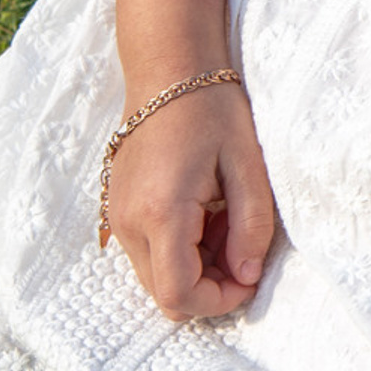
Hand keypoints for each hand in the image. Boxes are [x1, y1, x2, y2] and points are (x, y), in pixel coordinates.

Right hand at [105, 81, 278, 320]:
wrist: (168, 70)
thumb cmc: (212, 108)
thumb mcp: (247, 163)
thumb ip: (252, 223)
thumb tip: (249, 275)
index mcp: (161, 212)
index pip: (179, 293)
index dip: (218, 301)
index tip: (251, 279)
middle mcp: (129, 223)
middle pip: (164, 294)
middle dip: (210, 286)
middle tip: (243, 245)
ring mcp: (118, 218)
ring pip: (156, 276)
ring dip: (196, 267)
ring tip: (227, 219)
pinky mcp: (118, 210)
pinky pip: (147, 253)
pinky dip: (179, 249)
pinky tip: (207, 212)